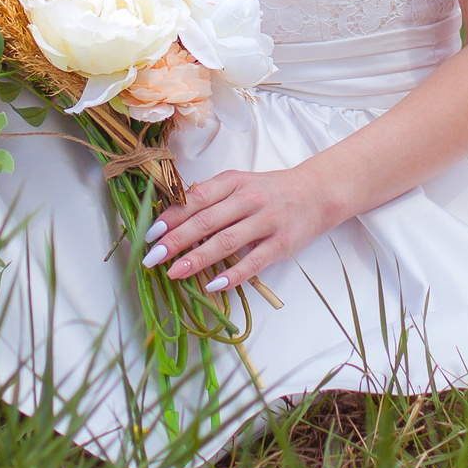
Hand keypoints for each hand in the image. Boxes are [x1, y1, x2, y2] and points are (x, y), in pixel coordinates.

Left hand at [143, 165, 342, 292]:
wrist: (317, 193)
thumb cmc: (270, 190)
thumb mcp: (240, 184)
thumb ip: (212, 197)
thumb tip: (173, 218)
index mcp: (233, 181)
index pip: (196, 199)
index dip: (171, 216)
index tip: (150, 234)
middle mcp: (249, 199)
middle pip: (206, 221)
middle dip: (176, 240)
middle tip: (153, 257)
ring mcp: (267, 221)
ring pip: (227, 241)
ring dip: (198, 259)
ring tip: (175, 272)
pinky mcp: (282, 244)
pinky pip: (254, 261)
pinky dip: (233, 275)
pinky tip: (213, 285)